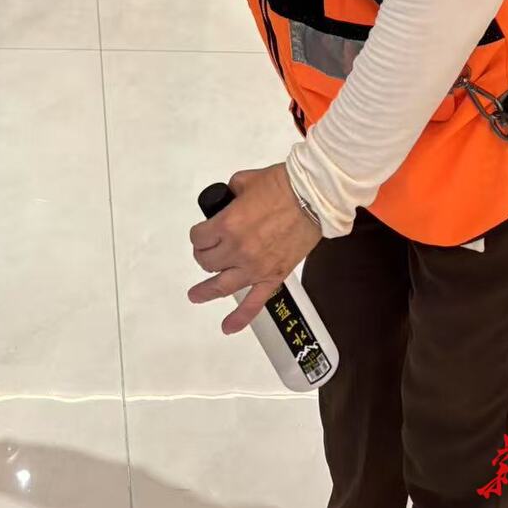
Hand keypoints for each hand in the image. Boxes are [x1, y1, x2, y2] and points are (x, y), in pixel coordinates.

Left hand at [188, 164, 322, 335]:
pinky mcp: (273, 276)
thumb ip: (230, 193)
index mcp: (227, 224)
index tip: (203, 233)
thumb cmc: (281, 185)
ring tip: (196, 295)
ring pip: (221, 286)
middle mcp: (237, 249)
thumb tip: (228, 200)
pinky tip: (228, 326)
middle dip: (204, 256)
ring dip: (206, 291)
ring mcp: (254, 267)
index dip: (198, 234)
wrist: (311, 198)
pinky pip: (254, 303)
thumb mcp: (244, 180)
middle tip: (208, 251)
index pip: (199, 237)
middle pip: (207, 262)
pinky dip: (240, 318)